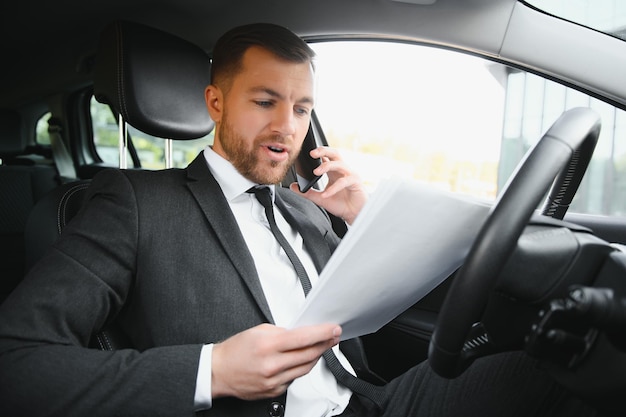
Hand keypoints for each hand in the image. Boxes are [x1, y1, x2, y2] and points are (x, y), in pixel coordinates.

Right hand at [211, 323, 341, 399]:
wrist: (218, 372)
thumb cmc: (235, 351)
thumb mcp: (258, 331)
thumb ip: (282, 332)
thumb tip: (301, 334)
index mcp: (268, 345)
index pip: (304, 338)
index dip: (323, 333)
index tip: (333, 329)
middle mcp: (272, 365)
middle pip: (309, 354)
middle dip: (325, 344)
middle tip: (333, 336)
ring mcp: (274, 381)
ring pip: (305, 368)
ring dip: (316, 356)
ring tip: (321, 347)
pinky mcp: (274, 392)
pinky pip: (294, 378)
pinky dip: (300, 368)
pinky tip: (301, 361)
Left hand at [290, 146, 367, 223]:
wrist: (354, 215)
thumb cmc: (342, 204)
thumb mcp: (320, 198)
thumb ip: (307, 192)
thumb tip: (293, 187)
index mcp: (333, 172)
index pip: (326, 157)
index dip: (318, 153)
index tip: (306, 153)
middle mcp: (342, 171)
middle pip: (334, 154)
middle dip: (324, 151)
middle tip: (312, 153)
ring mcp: (350, 175)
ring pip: (339, 164)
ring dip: (327, 166)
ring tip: (316, 172)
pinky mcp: (356, 182)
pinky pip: (344, 182)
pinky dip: (333, 188)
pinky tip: (325, 194)